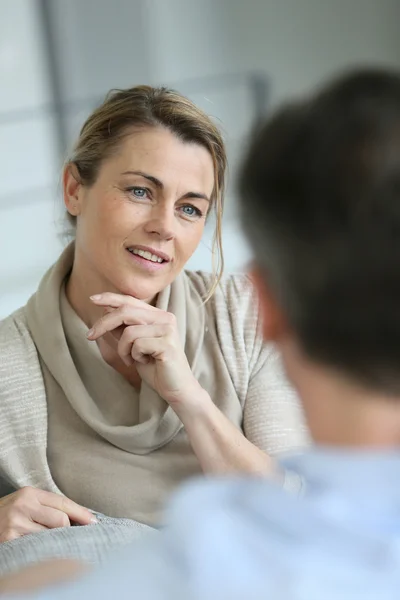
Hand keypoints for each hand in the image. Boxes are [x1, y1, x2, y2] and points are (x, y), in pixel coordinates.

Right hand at [0, 487, 95, 541]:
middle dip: (66, 531)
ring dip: (53, 542)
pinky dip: (42, 550)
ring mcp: (16, 524)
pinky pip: (37, 548)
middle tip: (65, 536)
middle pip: (61, 520)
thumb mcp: (24, 504)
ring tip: (46, 542)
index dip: (81, 513)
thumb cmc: (6, 516)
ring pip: (51, 536)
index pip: (63, 502)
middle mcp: (23, 505)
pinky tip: (40, 550)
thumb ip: (47, 507)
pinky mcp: (11, 540)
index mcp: (29, 493)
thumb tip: (79, 518)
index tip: (94, 522)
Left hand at [88, 292, 202, 407]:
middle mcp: (166, 318)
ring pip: (129, 331)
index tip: (92, 299)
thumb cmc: (155, 368)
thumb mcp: (133, 346)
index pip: (131, 301)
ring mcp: (168, 330)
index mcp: (159, 316)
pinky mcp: (167, 344)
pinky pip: (137, 345)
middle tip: (90, 336)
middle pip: (126, 312)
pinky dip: (133, 356)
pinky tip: (143, 363)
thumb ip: (123, 328)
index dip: (111, 298)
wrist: (176, 390)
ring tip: (130, 360)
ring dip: (122, 349)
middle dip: (103, 323)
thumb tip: (105, 310)